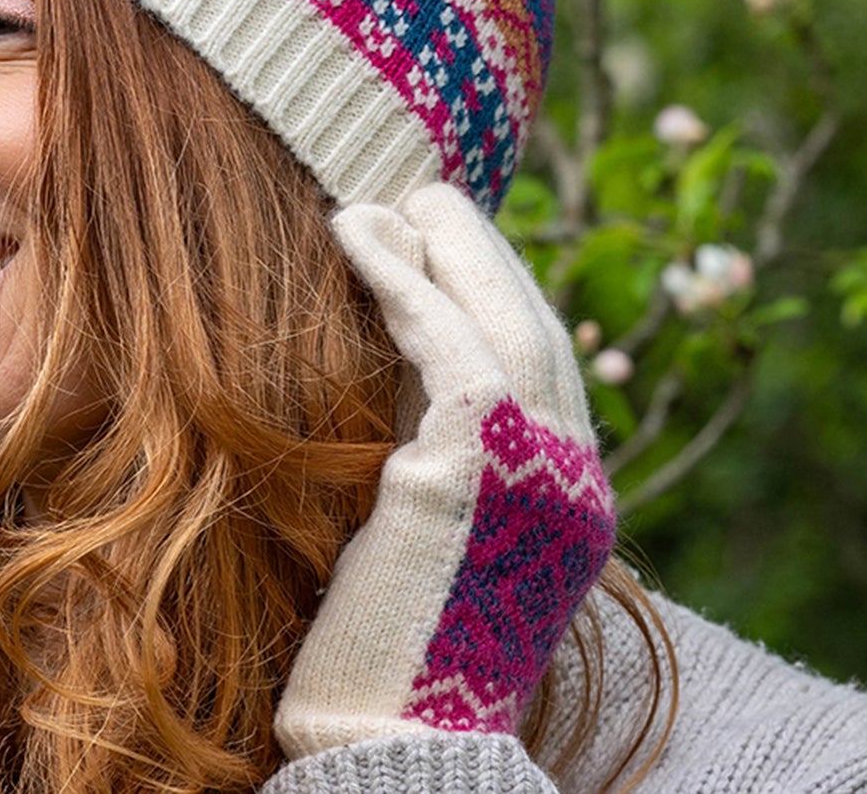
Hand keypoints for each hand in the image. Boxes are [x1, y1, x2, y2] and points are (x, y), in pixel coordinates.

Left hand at [275, 184, 614, 757]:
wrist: (387, 737)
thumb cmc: (386, 646)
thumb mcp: (430, 526)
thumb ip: (434, 443)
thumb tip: (397, 352)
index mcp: (568, 500)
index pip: (543, 367)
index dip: (498, 293)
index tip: (449, 244)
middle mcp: (573, 482)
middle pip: (537, 329)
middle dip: (482, 254)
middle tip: (430, 195)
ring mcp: (539, 475)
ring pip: (502, 322)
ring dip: (444, 247)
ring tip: (390, 197)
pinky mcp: (476, 469)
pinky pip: (443, 344)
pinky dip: (399, 278)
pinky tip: (358, 231)